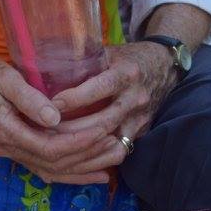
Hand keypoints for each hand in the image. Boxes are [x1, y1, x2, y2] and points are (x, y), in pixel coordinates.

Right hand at [0, 53, 119, 184]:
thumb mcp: (5, 78)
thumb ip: (29, 98)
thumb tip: (55, 117)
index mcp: (6, 131)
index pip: (49, 147)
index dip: (78, 143)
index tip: (102, 131)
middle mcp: (8, 148)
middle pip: (54, 163)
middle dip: (88, 157)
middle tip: (117, 144)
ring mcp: (12, 152)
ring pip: (53, 171)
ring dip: (84, 169)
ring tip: (113, 160)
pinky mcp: (17, 150)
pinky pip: (46, 169)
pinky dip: (71, 174)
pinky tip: (94, 174)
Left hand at [49, 42, 179, 164]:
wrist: (164, 68)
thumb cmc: (128, 58)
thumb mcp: (109, 52)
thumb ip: (85, 61)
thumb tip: (49, 68)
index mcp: (127, 73)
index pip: (100, 88)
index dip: (75, 98)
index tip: (52, 105)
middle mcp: (135, 98)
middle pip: (102, 121)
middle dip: (72, 129)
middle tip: (46, 132)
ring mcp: (139, 118)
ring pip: (109, 140)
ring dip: (81, 146)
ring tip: (55, 146)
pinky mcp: (140, 132)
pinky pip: (118, 150)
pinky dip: (97, 156)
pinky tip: (76, 157)